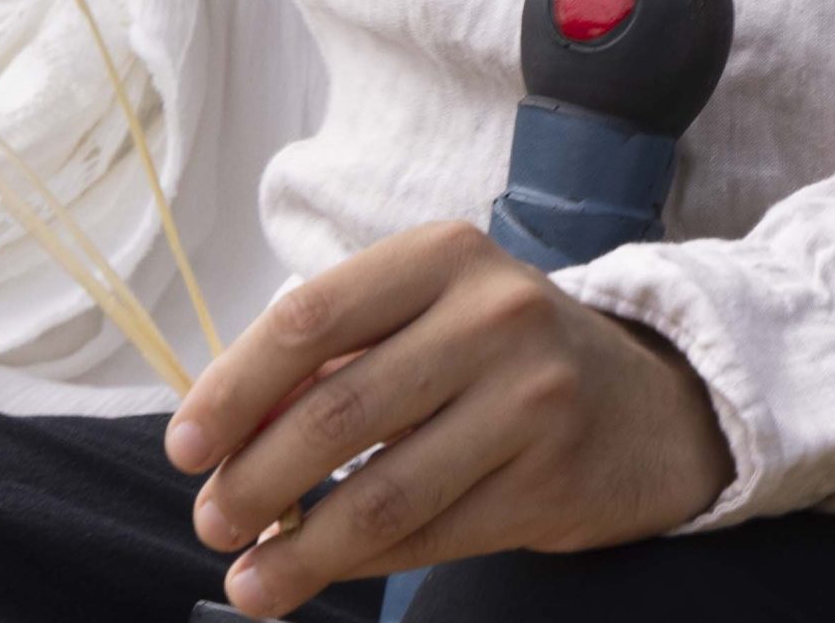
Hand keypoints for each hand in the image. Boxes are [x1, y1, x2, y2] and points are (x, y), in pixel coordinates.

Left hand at [163, 223, 730, 614]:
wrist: (650, 406)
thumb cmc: (505, 351)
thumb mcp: (431, 311)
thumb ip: (340, 352)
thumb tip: (227, 427)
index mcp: (441, 255)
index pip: (311, 319)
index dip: (235, 388)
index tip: (185, 444)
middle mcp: (490, 318)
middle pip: (339, 410)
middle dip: (257, 478)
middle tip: (209, 520)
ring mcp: (528, 402)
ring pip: (384, 492)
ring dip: (300, 548)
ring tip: (247, 580)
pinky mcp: (548, 483)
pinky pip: (430, 536)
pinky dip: (360, 565)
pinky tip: (316, 575)